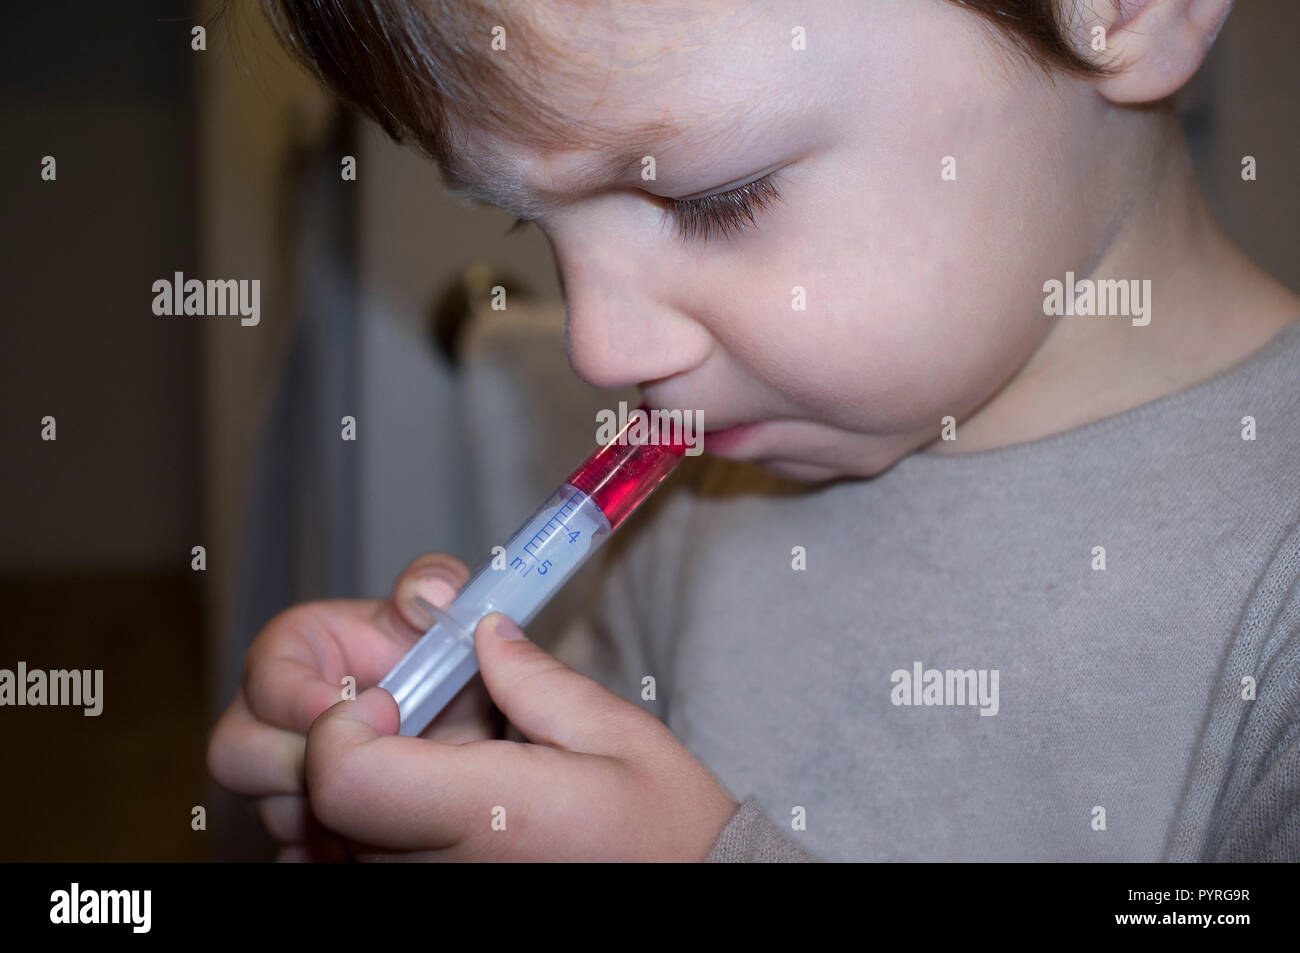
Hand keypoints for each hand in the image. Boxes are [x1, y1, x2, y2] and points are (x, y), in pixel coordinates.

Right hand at [206, 553, 502, 861]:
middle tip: (365, 762)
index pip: (265, 675)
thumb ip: (435, 587)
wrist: (463, 726)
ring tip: (382, 800)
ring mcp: (279, 773)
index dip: (299, 697)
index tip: (344, 709)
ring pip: (264, 807)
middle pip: (234, 750)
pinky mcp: (300, 821)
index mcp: (295, 652)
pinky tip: (370, 842)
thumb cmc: (443, 662)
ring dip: (317, 811)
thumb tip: (430, 591)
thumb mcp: (444, 618)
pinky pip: (288, 851)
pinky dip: (323, 851)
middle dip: (294, 763)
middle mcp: (272, 715)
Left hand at [302, 612, 740, 860]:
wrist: (684, 897)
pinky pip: (342, 868)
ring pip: (319, 835)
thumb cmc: (660, 831)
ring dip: (338, 784)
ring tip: (407, 757)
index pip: (341, 775)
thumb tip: (479, 630)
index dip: (342, 722)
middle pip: (316, 800)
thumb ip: (535, 678)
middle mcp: (433, 870)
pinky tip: (401, 806)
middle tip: (387, 712)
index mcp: (484, 814)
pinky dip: (345, 833)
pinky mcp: (421, 904)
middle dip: (330, 737)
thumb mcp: (617, 735)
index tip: (388, 695)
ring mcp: (420, 895)